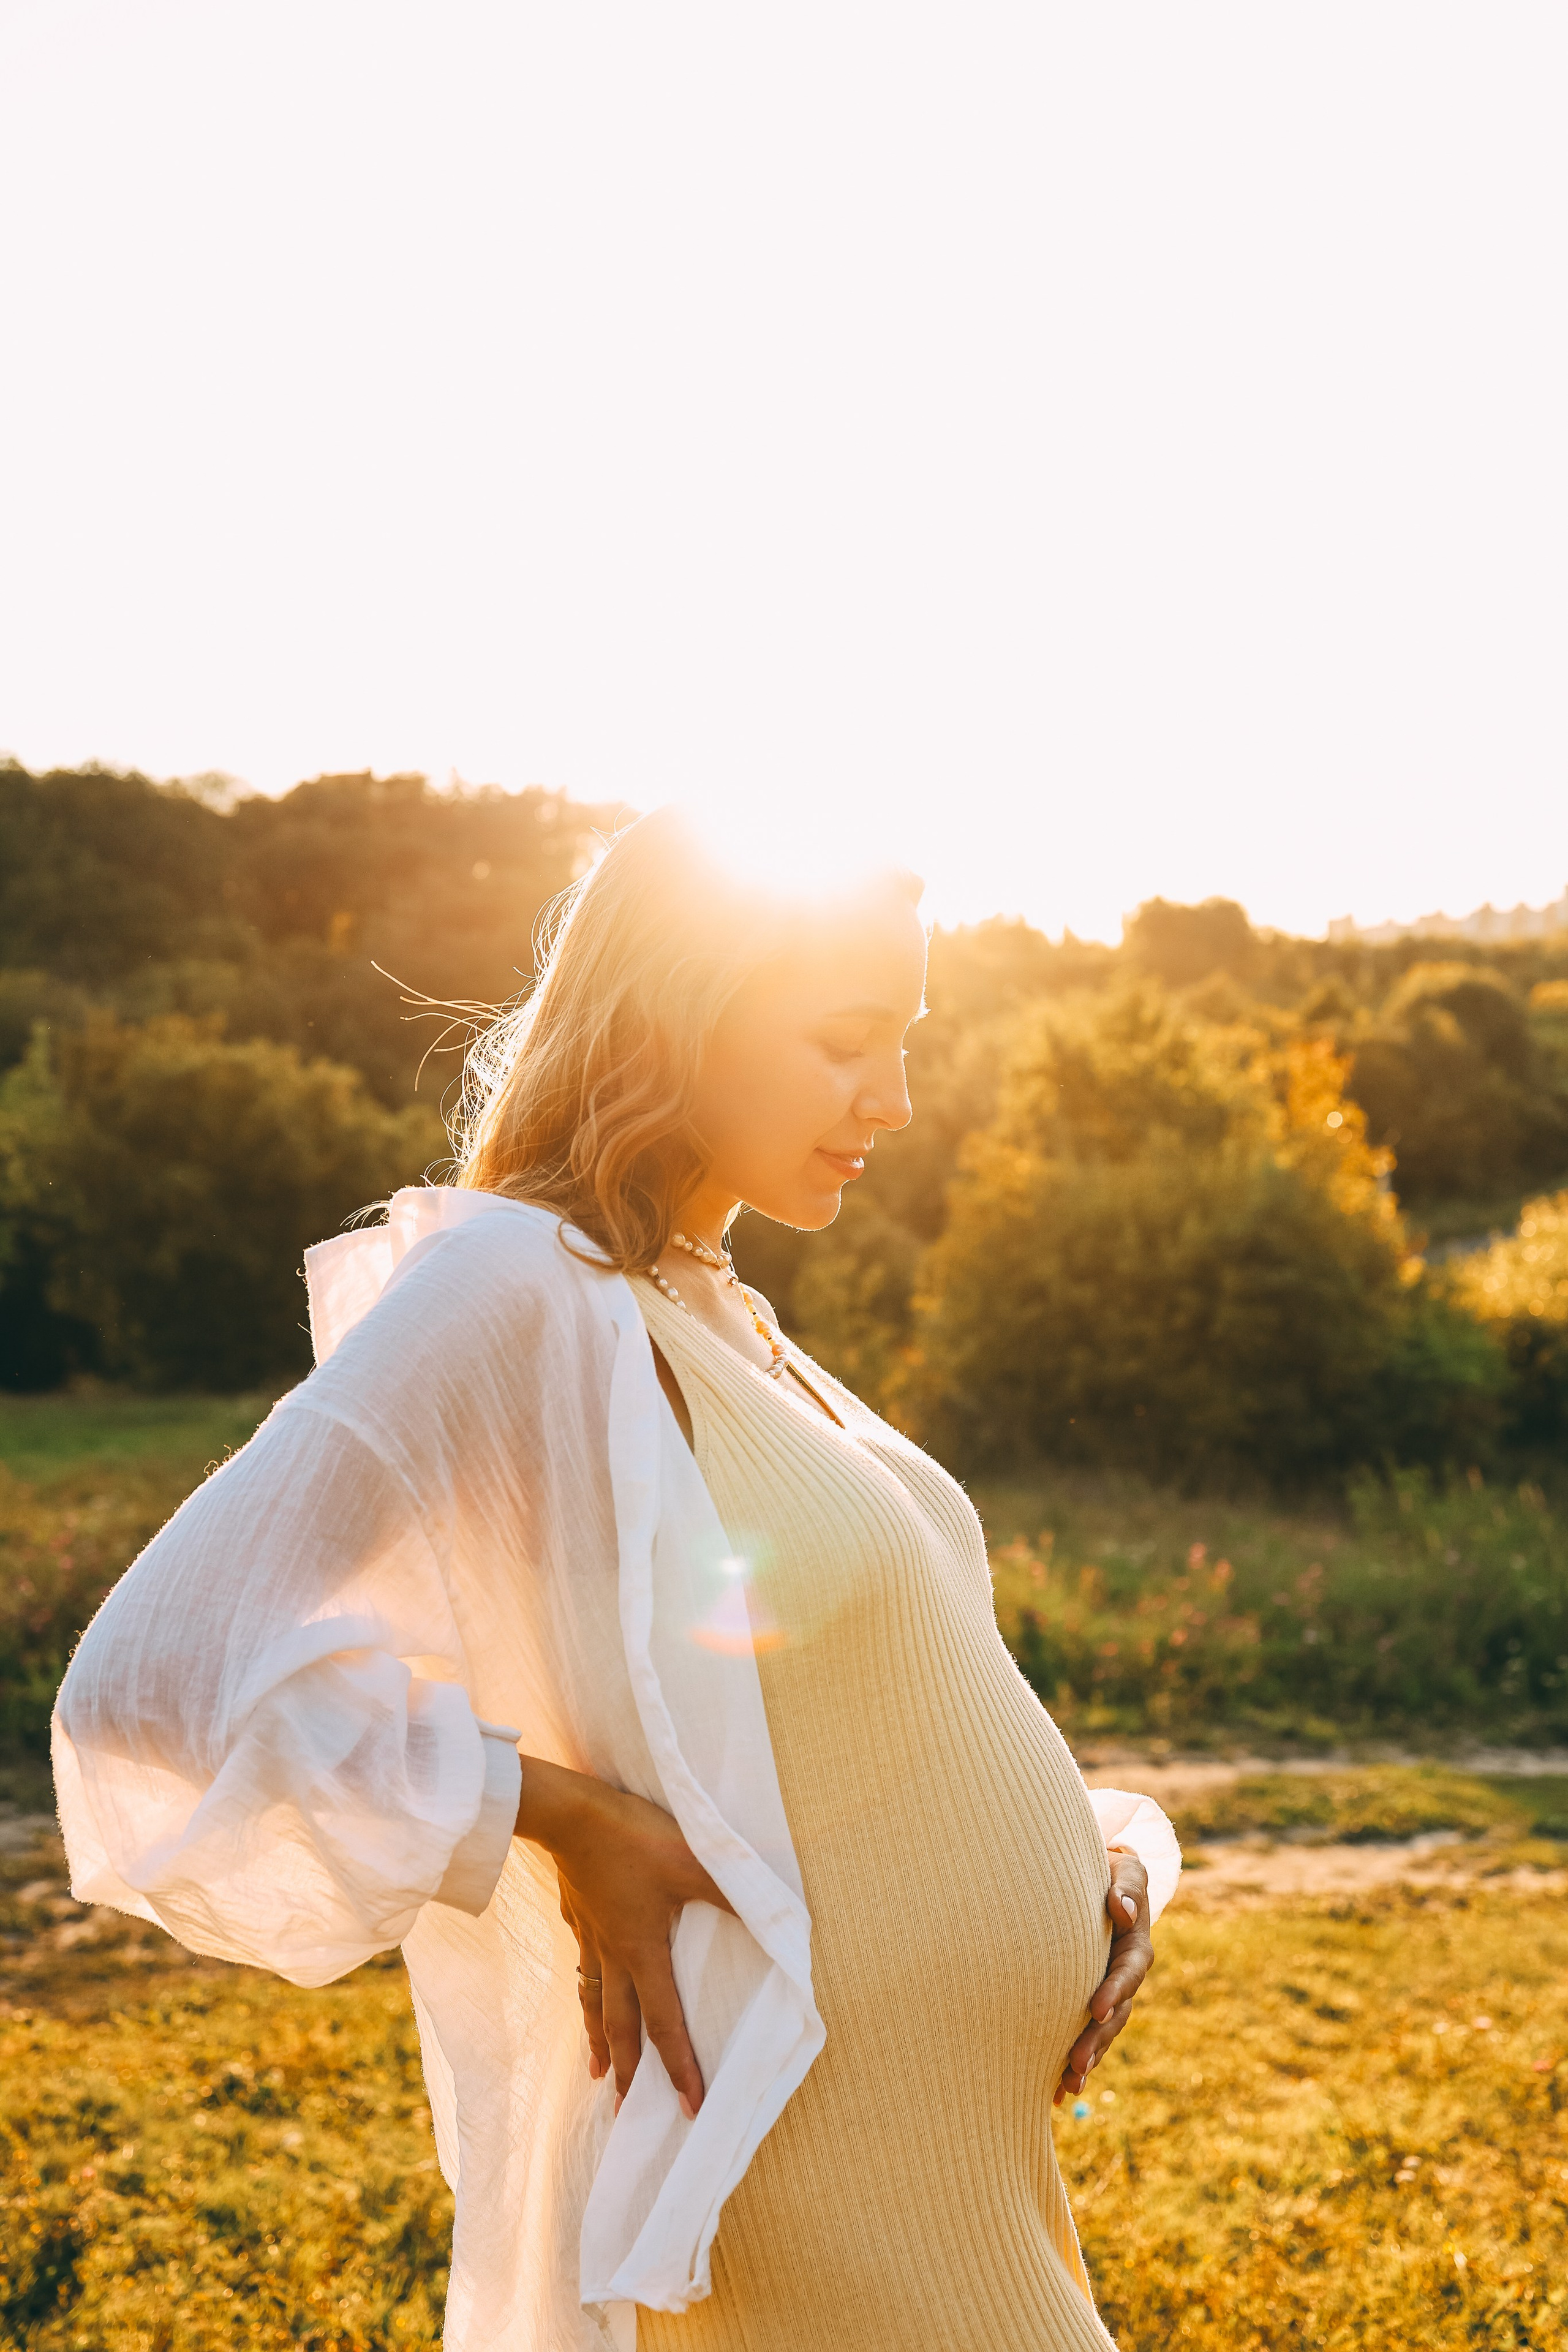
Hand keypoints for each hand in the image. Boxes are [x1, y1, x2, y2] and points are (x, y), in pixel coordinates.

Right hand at [514, 1756, 734, 2118]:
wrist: (569, 1814)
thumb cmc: (633, 1839)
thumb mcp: (693, 1862)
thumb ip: (731, 1893)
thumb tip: (772, 1919)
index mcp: (644, 1953)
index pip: (666, 2025)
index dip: (680, 2069)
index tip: (689, 2109)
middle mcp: (615, 1955)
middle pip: (621, 2028)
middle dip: (628, 2074)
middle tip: (626, 2113)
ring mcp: (590, 1936)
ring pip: (594, 2002)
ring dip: (598, 2042)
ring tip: (597, 2072)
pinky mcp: (576, 1913)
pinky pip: (582, 1962)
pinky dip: (584, 1987)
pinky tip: (584, 1982)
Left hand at [1054, 1849, 1152, 2106]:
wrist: (1091, 1875)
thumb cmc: (1108, 1868)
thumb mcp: (1125, 1868)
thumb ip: (1127, 1886)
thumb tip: (1122, 1909)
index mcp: (1134, 1946)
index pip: (1128, 1972)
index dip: (1114, 1991)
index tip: (1096, 2008)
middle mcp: (1122, 1976)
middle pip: (1115, 2014)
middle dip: (1097, 2040)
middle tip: (1075, 2063)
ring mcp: (1105, 1991)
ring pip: (1100, 2032)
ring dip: (1086, 2058)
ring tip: (1066, 2084)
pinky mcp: (1086, 2003)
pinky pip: (1083, 2033)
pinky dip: (1072, 2061)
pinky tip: (1055, 2090)